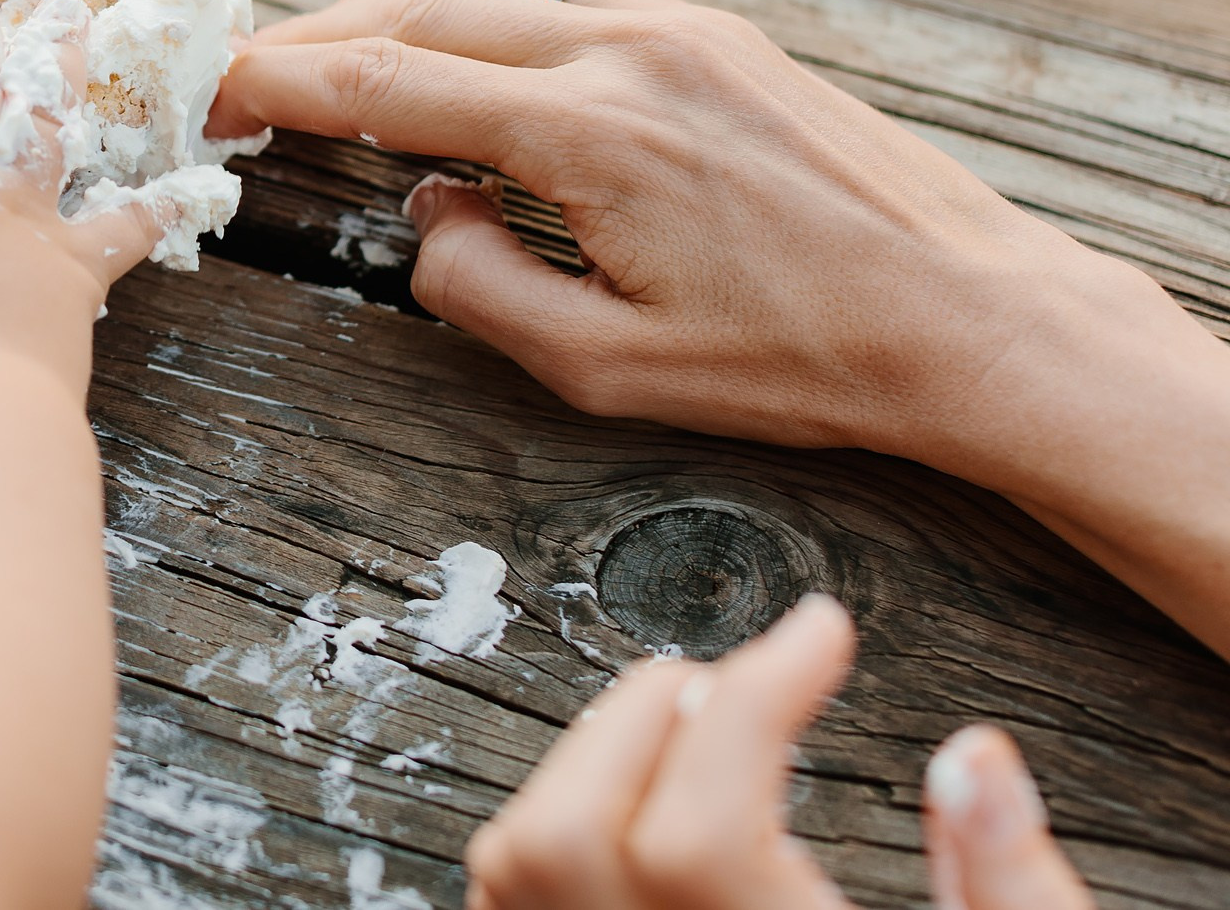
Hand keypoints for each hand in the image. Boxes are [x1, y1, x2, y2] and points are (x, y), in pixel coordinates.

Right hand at [208, 0, 1190, 475]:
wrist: (972, 315)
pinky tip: (456, 39)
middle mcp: (625, 50)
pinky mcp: (713, 32)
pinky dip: (480, 0)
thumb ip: (484, 289)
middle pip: (422, 9)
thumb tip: (426, 216)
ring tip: (331, 53)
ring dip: (394, 7)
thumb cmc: (802, 361)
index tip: (208, 92)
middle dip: (316, 36)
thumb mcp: (612, 370)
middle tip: (241, 73)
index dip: (279, 81)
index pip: (387, 83)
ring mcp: (675, 26)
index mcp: (588, 132)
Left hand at [465, 596, 1090, 909]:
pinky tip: (631, 827)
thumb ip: (1002, 894)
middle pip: (569, 833)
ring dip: (587, 770)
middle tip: (743, 680)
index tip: (822, 631)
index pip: (705, 817)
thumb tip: (973, 761)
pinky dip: (548, 848)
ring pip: (514, 870)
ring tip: (690, 735)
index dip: (758, 693)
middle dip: (648, 718)